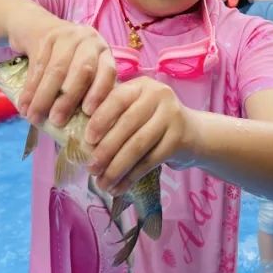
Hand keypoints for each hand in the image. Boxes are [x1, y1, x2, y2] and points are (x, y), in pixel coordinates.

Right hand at [7, 16, 115, 126]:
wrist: (36, 28)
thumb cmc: (63, 59)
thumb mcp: (78, 69)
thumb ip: (83, 91)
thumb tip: (80, 130)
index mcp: (103, 52)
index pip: (107, 72)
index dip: (99, 93)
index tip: (88, 114)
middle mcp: (89, 40)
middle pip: (82, 71)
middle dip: (69, 99)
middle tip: (57, 121)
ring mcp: (67, 35)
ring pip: (57, 70)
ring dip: (44, 97)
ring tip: (34, 117)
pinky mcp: (45, 36)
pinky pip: (38, 66)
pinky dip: (30, 89)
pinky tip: (24, 105)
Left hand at [84, 77, 192, 195]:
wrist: (194, 134)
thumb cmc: (152, 123)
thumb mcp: (135, 110)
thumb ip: (112, 116)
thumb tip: (79, 142)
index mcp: (141, 85)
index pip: (117, 98)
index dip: (100, 118)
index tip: (86, 139)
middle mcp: (159, 95)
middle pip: (127, 125)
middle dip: (105, 149)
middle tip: (90, 168)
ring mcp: (172, 116)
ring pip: (138, 145)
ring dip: (117, 167)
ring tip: (102, 183)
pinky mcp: (180, 138)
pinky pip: (150, 160)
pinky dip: (132, 176)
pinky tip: (119, 187)